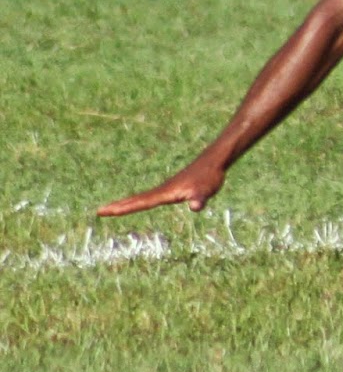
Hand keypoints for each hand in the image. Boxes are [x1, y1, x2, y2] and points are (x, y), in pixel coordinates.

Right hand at [97, 159, 225, 217]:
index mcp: (166, 193)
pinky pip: (150, 196)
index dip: (124, 208)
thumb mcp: (206, 191)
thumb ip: (200, 200)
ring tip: (112, 209)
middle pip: (136, 199)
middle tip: (99, 211)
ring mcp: (166, 188)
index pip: (141, 203)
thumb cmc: (209, 177)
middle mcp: (162, 190)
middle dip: (118, 206)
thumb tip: (195, 207)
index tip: (105, 211)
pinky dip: (138, 201)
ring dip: (126, 203)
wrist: (214, 161)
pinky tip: (137, 203)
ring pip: (142, 197)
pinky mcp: (171, 188)